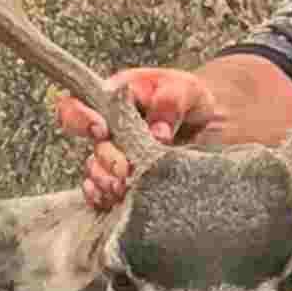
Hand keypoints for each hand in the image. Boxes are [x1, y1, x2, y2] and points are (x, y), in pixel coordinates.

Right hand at [57, 66, 222, 208]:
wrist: (213, 127)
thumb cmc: (192, 101)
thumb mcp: (187, 90)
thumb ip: (170, 103)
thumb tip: (158, 133)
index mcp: (116, 100)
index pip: (78, 105)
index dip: (80, 118)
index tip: (101, 131)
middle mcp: (110, 129)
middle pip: (91, 145)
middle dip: (106, 159)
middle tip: (125, 170)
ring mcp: (116, 156)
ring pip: (95, 171)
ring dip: (105, 181)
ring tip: (124, 188)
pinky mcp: (124, 180)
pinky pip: (102, 192)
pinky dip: (103, 198)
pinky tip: (113, 200)